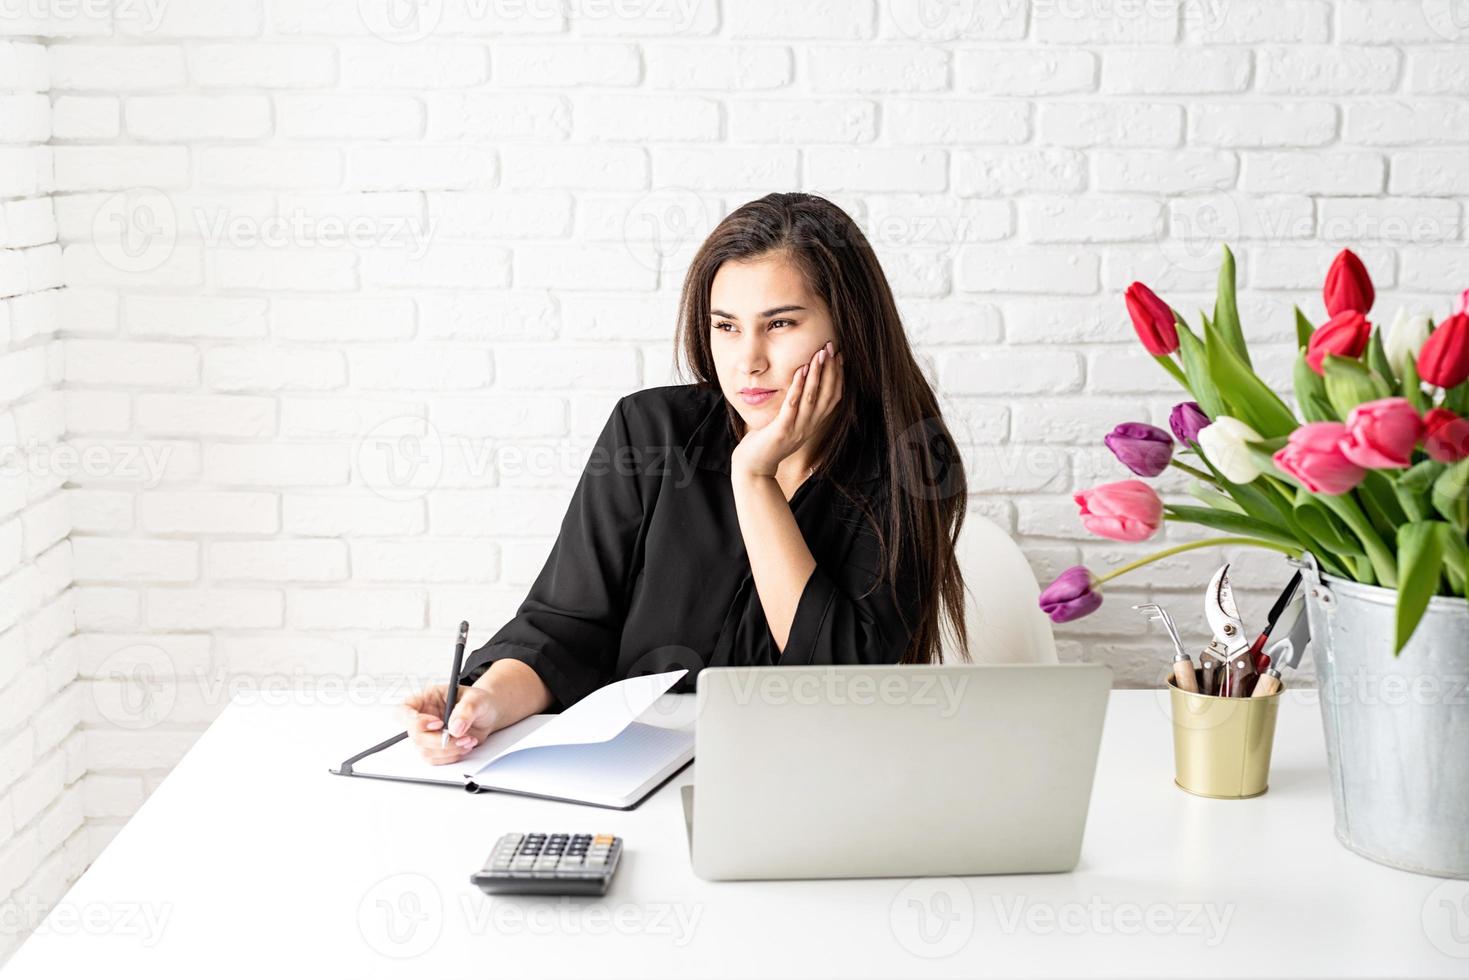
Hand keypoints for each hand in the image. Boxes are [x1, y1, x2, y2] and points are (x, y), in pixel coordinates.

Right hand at [399, 682, 501, 765]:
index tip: (438, 723)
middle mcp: (423, 717)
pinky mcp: (435, 748)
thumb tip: (455, 727)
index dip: (415, 720)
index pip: (404, 709)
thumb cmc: (477, 702)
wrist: (487, 715)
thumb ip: (466, 710)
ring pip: (425, 750)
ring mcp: (427, 734)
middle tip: (460, 736)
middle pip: (415, 735)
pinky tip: (464, 746)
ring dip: (448, 749)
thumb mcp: (476, 699)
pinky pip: (435, 759)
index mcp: (426, 699)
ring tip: (468, 740)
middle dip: (439, 740)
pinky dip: (451, 756)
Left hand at [731, 341, 842, 478]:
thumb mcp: (787, 422)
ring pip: (813, 398)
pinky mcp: (782, 431)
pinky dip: (798, 387)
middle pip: (827, 395)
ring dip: (818, 374)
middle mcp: (809, 426)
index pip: (833, 397)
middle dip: (831, 369)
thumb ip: (797, 407)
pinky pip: (793, 405)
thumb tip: (802, 383)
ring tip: (820, 354)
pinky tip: (801, 370)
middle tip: (831, 347)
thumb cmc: (768, 441)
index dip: (839, 376)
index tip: (839, 355)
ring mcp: (797, 429)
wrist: (754, 466)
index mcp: (813, 424)